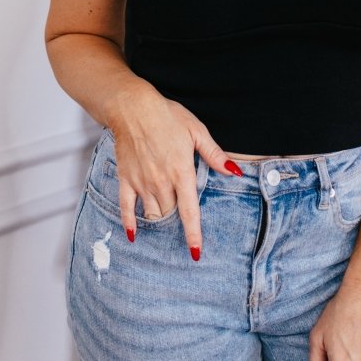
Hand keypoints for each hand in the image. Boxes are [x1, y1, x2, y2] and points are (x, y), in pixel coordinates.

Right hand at [109, 81, 240, 258]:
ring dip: (160, 218)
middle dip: (178, 219)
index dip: (193, 235)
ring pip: (152, 213)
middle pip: (171, 214)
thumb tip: (234, 171)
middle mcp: (161, 182)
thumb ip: (214, 155)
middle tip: (182, 215)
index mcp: (181, 172)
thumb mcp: (196, 131)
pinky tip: (134, 234)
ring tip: (165, 218)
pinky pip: (126, 208)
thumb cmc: (168, 116)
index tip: (196, 253)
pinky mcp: (125, 179)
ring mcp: (141, 182)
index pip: (189, 212)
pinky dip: (130, 222)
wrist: (133, 107)